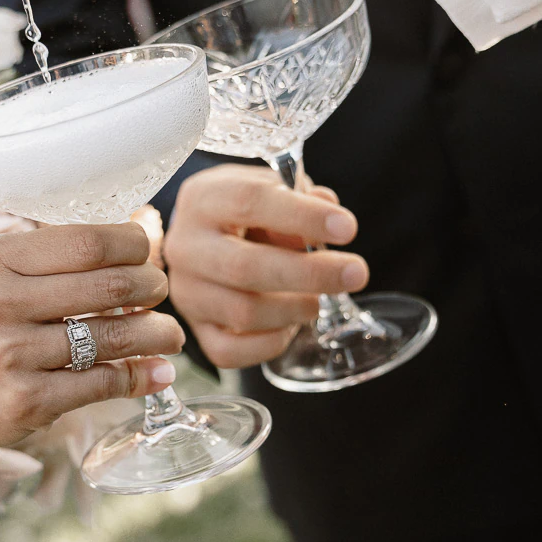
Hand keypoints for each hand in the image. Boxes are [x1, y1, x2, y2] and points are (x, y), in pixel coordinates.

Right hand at [0, 224, 184, 466]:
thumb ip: (44, 259)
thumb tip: (132, 242)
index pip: (86, 241)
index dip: (133, 244)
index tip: (147, 251)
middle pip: (108, 284)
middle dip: (152, 287)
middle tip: (161, 292)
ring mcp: (8, 353)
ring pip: (113, 336)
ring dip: (157, 334)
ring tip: (171, 335)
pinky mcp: (24, 400)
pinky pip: (102, 382)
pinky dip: (139, 378)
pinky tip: (157, 374)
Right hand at [165, 166, 367, 369]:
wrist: (206, 241)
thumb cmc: (247, 214)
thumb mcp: (271, 191)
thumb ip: (301, 199)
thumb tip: (330, 214)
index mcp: (204, 200)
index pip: (249, 202)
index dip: (302, 217)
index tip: (347, 228)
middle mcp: (185, 247)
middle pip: (245, 267)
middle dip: (309, 274)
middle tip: (356, 273)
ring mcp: (186, 292)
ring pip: (242, 313)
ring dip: (296, 309)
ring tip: (319, 300)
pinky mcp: (195, 330)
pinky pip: (230, 351)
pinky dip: (272, 341)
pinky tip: (292, 323)